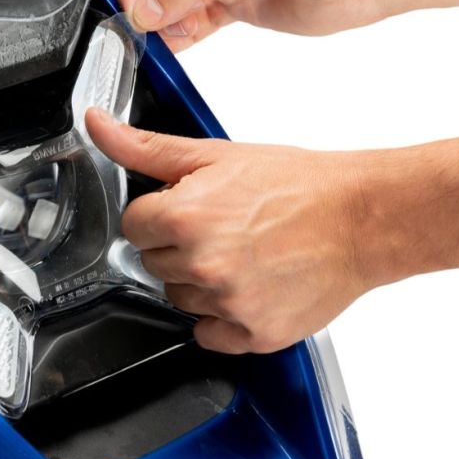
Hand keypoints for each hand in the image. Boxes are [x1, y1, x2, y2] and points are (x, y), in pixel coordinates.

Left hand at [85, 107, 371, 353]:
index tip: (190, 210)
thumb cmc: (298, 185)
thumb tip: (97, 124)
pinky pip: (209, 335)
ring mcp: (228, 303)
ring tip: (243, 256)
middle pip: (154, 264)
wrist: (362, 218)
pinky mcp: (253, 334)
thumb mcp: (215, 155)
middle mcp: (202, 263)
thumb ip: (146, 147)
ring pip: (179, 300)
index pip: (134, 227)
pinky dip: (224, 317)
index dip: (161, 215)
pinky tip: (251, 287)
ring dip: (200, 282)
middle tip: (224, 229)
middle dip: (179, 246)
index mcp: (184, 217)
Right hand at [117, 0, 396, 47]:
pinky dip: (183, 37)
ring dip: (165, 26)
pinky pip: (196, 24)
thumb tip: (145, 8)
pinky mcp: (240, 6)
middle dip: (149, 7)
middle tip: (153, 30)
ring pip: (173, 6)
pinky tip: (181, 45)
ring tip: (170, 39)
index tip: (136, 13)